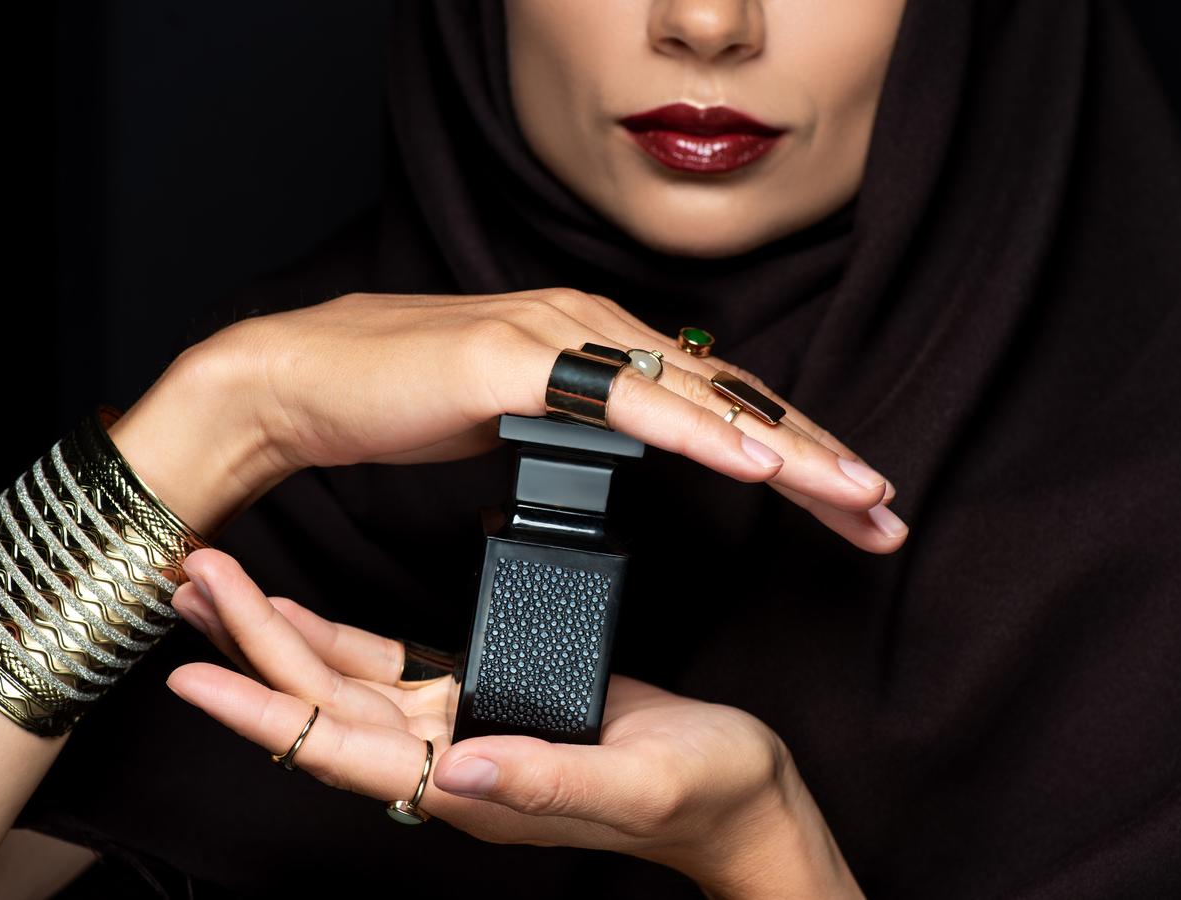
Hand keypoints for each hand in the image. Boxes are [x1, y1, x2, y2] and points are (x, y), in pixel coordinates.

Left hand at [166, 548, 861, 896]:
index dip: (264, 712)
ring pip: (343, 683)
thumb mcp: (636, 783)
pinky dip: (339, 637)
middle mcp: (449, 760)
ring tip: (220, 584)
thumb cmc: (699, 790)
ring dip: (278, 637)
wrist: (737, 792)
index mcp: (470, 787)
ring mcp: (462, 728)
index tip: (193, 674)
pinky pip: (393, 667)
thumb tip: (457, 772)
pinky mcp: (486, 696)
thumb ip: (546, 782)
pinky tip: (304, 611)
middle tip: (193, 581)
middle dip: (250, 647)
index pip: (341, 751)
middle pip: (322, 706)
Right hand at [197, 288, 905, 551]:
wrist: (296, 382)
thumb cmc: (399, 402)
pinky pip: (623, 406)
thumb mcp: (515, 420)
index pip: (715, 406)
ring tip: (855, 494)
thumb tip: (628, 451)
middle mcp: (593, 330)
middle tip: (885, 509)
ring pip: (697, 400)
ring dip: (784, 449)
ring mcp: (557, 339)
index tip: (847, 507)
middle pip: (729, 400)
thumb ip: (580, 427)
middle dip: (815, 459)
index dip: (789, 455)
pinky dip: (695, 435)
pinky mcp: (515, 362)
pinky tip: (754, 464)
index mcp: (598, 347)